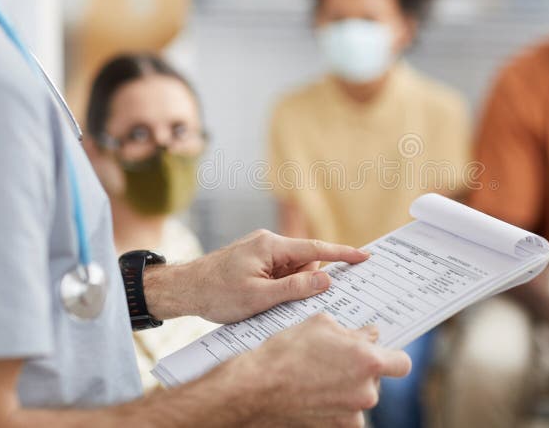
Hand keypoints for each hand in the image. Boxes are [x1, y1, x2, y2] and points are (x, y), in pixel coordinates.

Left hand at [145, 229, 369, 322]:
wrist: (182, 290)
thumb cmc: (216, 293)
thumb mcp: (259, 298)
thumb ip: (295, 288)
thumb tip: (326, 279)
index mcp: (272, 247)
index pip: (316, 249)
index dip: (343, 254)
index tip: (365, 256)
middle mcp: (268, 243)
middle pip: (304, 263)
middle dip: (303, 284)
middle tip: (284, 302)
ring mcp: (261, 251)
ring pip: (291, 270)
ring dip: (287, 289)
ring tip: (262, 304)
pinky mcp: (254, 260)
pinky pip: (278, 273)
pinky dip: (277, 288)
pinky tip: (259, 301)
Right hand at [234, 313, 411, 426]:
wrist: (256, 388)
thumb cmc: (287, 352)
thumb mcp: (321, 324)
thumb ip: (353, 331)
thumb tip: (369, 336)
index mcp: (368, 362)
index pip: (402, 363)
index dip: (391, 357)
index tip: (380, 353)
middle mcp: (366, 392)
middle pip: (377, 380)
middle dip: (362, 370)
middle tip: (337, 359)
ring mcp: (352, 414)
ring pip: (361, 398)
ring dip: (349, 388)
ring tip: (321, 377)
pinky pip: (346, 414)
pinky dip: (336, 405)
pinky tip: (317, 393)